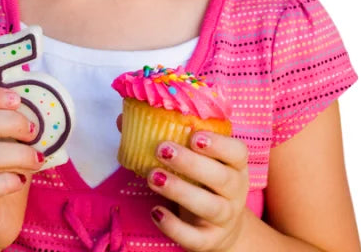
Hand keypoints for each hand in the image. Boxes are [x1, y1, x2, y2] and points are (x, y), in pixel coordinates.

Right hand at [0, 86, 42, 250]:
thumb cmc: (5, 175)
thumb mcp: (13, 146)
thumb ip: (20, 128)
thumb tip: (45, 107)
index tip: (17, 99)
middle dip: (9, 122)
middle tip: (32, 132)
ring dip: (17, 154)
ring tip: (37, 160)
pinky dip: (6, 182)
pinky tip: (21, 182)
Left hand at [146, 131, 250, 251]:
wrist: (219, 228)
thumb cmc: (201, 182)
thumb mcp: (192, 159)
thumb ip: (164, 137)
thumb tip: (123, 120)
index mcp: (234, 165)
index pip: (237, 152)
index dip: (219, 144)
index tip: (193, 136)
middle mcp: (235, 191)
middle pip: (222, 178)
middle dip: (192, 163)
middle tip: (163, 150)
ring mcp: (225, 218)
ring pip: (210, 206)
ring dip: (180, 191)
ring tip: (154, 176)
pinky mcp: (209, 240)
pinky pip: (195, 237)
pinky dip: (174, 226)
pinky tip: (155, 211)